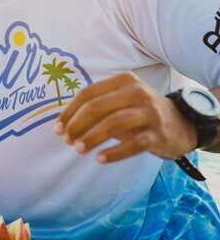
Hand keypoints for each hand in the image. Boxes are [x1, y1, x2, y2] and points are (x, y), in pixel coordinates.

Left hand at [54, 71, 197, 163]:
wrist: (182, 124)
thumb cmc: (141, 113)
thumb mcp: (120, 102)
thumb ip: (96, 109)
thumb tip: (63, 126)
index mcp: (123, 81)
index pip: (88, 94)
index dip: (70, 112)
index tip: (57, 129)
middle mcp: (137, 92)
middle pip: (97, 107)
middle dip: (77, 125)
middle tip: (66, 140)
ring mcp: (149, 112)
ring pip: (113, 123)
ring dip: (92, 138)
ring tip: (78, 150)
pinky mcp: (158, 133)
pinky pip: (133, 144)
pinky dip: (114, 152)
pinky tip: (99, 158)